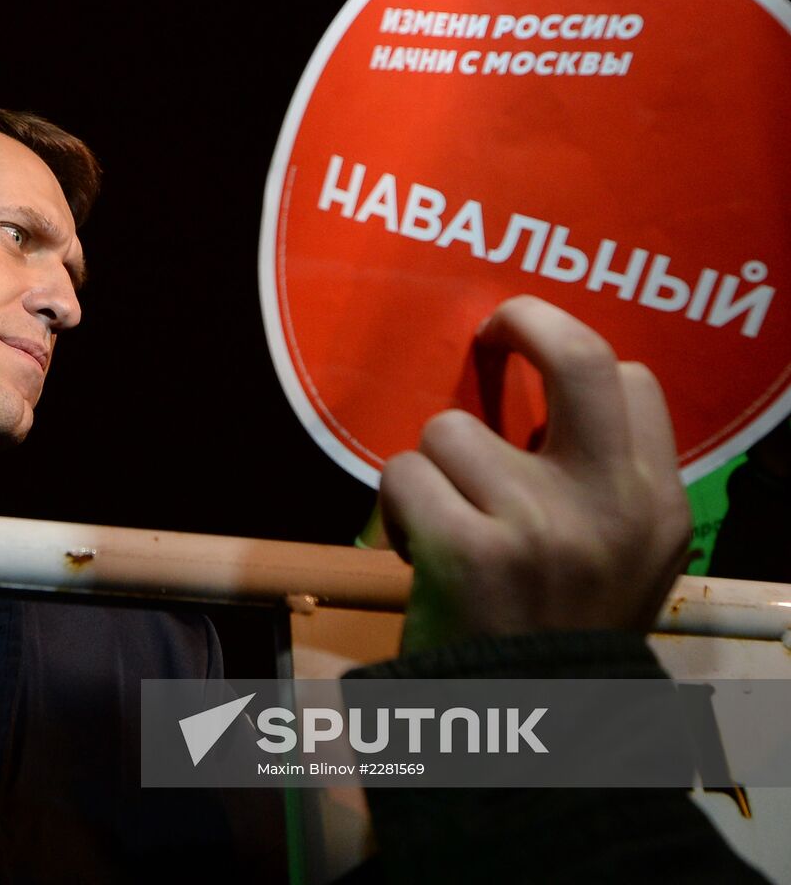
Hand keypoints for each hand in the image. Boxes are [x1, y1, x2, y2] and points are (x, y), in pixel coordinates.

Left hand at [379, 295, 691, 653]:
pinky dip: (395, 508)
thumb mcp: (622, 561)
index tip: (536, 363)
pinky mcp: (469, 549)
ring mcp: (540, 523)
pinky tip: (417, 553)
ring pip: (450, 429)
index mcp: (656, 504)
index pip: (631, 380)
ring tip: (445, 528)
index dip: (573, 357)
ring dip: (431, 472)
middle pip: (577, 354)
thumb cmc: (558, 635)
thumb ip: (597, 486)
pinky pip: (404, 473)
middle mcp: (610, 504)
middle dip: (524, 320)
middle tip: (493, 331)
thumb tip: (536, 410)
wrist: (530, 732)